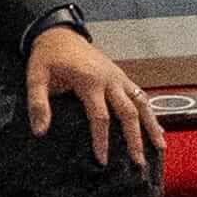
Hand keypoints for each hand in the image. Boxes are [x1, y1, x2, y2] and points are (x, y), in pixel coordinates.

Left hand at [24, 22, 147, 163]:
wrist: (59, 33)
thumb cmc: (48, 58)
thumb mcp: (36, 77)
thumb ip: (38, 104)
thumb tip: (40, 132)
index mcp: (90, 81)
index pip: (100, 116)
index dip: (102, 140)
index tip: (102, 161)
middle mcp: (110, 80)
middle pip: (128, 113)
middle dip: (135, 139)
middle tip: (138, 163)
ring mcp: (118, 77)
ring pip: (141, 103)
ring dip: (151, 126)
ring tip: (160, 147)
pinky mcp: (121, 76)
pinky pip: (141, 95)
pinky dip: (151, 113)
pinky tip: (158, 129)